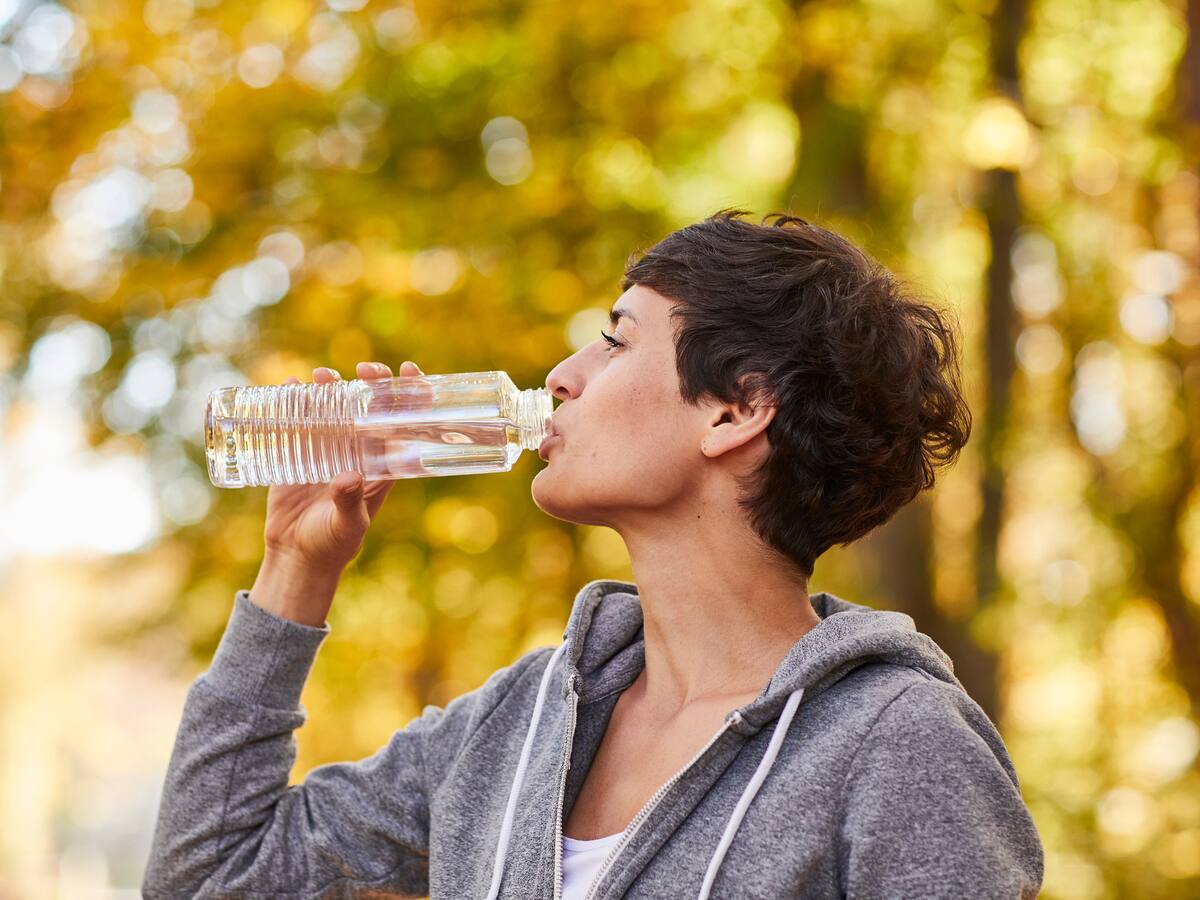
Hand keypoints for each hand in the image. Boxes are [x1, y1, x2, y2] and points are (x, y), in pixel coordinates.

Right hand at [261, 360, 423, 574]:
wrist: (298, 556)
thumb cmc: (335, 544)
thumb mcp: (348, 525)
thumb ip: (349, 502)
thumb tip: (348, 477)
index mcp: (383, 463)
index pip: (404, 422)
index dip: (412, 394)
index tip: (409, 370)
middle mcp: (360, 450)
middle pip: (372, 405)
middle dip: (372, 382)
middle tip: (365, 369)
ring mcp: (330, 448)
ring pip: (336, 406)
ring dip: (332, 385)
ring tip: (323, 375)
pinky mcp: (299, 451)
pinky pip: (299, 419)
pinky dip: (294, 400)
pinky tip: (289, 386)